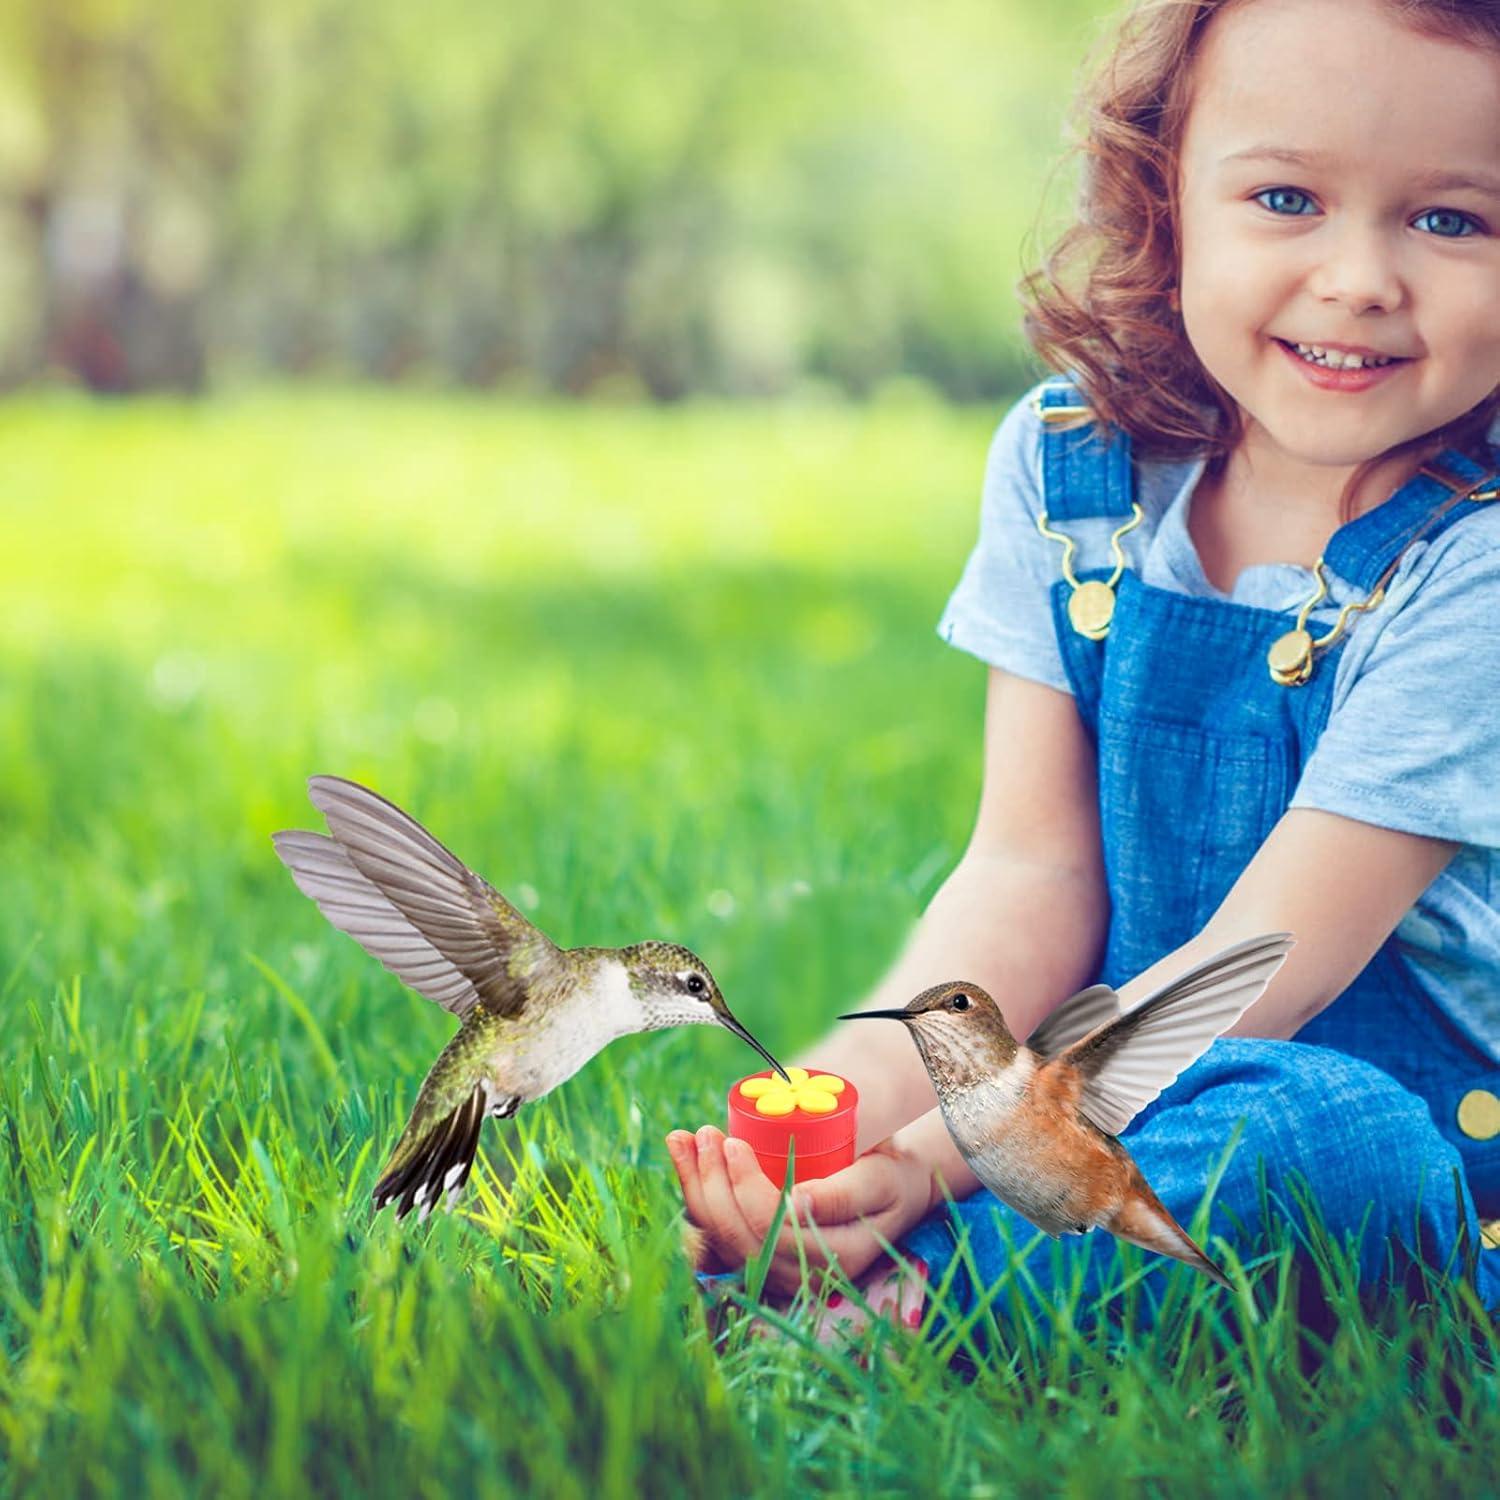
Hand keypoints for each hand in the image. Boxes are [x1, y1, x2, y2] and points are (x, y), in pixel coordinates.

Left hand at [665, 1126, 935, 1298]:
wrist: (893, 1194)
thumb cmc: (888, 1179)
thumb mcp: (877, 1180)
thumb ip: (841, 1195)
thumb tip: (796, 1202)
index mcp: (833, 1258)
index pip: (772, 1231)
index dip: (744, 1189)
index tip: (734, 1143)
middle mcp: (801, 1276)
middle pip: (738, 1238)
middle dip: (711, 1184)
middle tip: (706, 1133)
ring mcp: (779, 1273)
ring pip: (721, 1240)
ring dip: (695, 1188)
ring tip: (684, 1140)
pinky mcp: (761, 1259)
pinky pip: (718, 1235)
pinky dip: (695, 1196)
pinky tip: (684, 1161)